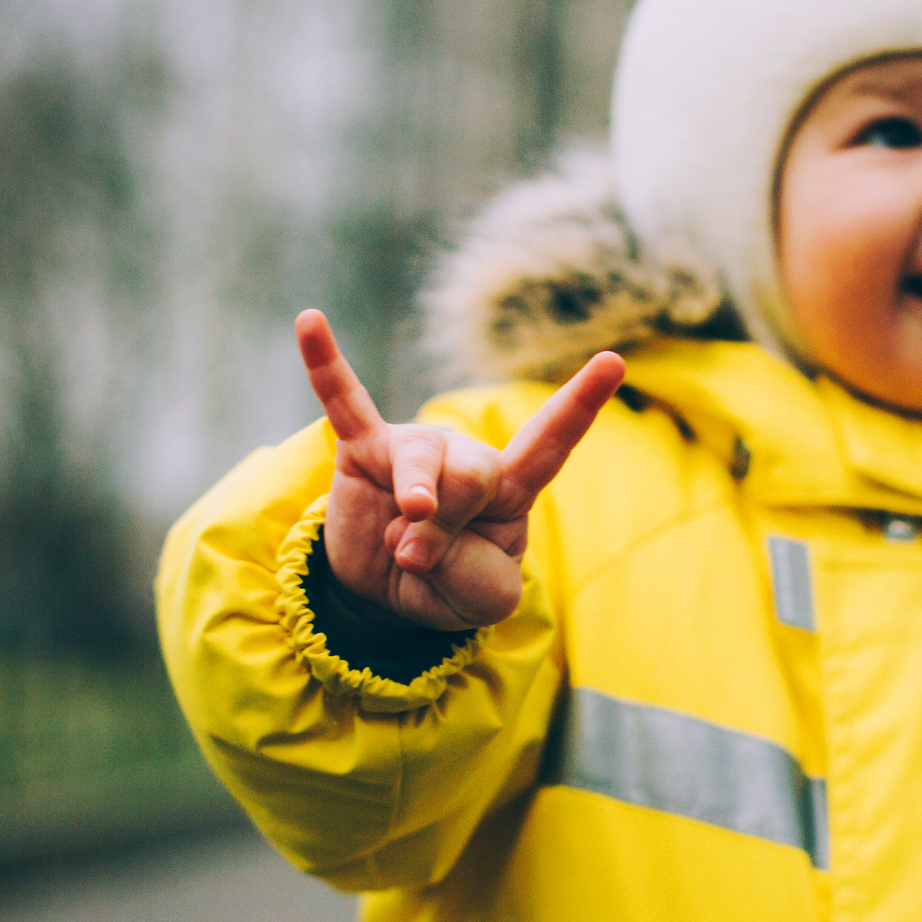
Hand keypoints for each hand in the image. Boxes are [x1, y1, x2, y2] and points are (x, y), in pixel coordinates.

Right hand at [297, 310, 623, 631]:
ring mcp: (413, 448)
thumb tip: (412, 528)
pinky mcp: (362, 451)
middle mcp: (465, 456)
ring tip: (402, 548)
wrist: (389, 599)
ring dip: (415, 514)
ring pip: (424, 462)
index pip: (550, 441)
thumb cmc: (451, 585)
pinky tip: (309, 321)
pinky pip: (343, 403)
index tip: (612, 361)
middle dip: (454, 525)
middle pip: (476, 472)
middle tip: (427, 559)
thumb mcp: (485, 600)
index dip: (581, 404)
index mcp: (509, 488)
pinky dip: (326, 366)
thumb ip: (472, 571)